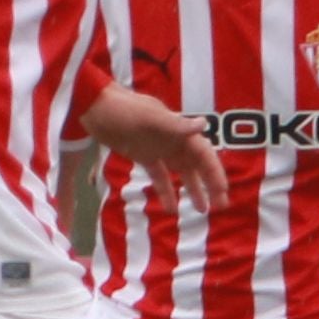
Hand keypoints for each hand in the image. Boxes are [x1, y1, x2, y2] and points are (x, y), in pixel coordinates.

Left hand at [83, 82, 227, 213]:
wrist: (96, 108)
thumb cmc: (124, 109)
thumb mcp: (150, 118)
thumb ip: (176, 125)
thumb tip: (203, 124)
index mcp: (180, 130)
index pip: (204, 154)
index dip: (215, 172)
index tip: (222, 191)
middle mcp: (174, 140)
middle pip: (197, 165)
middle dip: (210, 184)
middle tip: (220, 206)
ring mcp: (160, 149)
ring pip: (182, 173)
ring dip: (192, 190)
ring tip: (202, 210)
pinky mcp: (144, 156)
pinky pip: (159, 177)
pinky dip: (165, 191)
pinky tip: (170, 209)